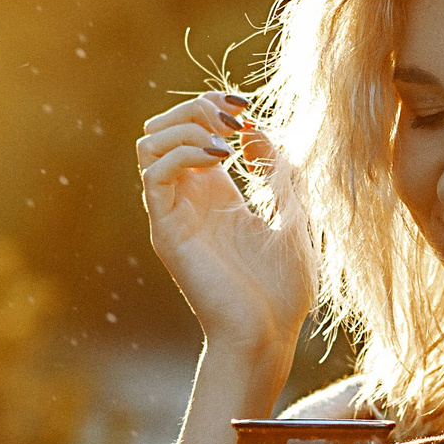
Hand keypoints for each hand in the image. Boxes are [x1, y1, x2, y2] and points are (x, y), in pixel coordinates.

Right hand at [138, 89, 312, 355]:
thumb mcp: (294, 216)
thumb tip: (256, 129)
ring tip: (225, 140)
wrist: (268, 336)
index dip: (212, 106)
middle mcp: (188, 200)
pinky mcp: (167, 231)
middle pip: (162, 128)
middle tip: (231, 118)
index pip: (191, 131)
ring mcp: (174, 214)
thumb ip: (278, 172)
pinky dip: (183, 152)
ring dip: (185, 125)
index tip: (246, 107)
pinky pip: (154, 174)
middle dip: (193, 107)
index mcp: (216, 195)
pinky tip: (220, 159)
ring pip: (149, 143)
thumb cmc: (284, 291)